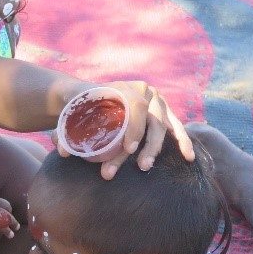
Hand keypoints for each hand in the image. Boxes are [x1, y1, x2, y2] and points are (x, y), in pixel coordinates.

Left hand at [57, 81, 193, 179]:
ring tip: (147, 166)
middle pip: (151, 119)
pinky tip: (188, 157)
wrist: (89, 98)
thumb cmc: (80, 107)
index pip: (136, 106)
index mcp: (124, 87)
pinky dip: (182, 141)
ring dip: (158, 147)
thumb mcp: (72, 112)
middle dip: (147, 145)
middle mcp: (144, 91)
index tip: (128, 148)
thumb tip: (64, 152)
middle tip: (140, 166)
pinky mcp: (164, 112)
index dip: (135, 128)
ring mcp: (157, 101)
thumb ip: (65, 129)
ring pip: (163, 125)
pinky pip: (176, 127)